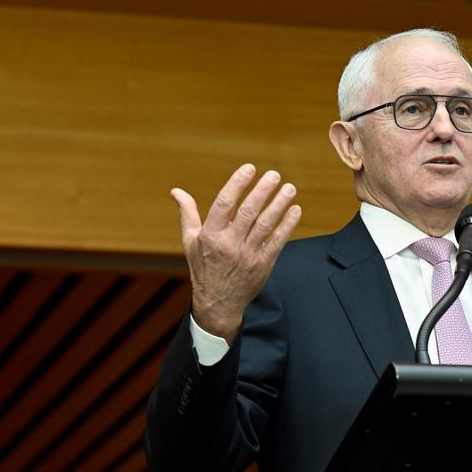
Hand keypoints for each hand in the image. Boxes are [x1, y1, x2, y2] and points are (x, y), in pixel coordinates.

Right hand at [173, 164, 301, 342]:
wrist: (218, 303)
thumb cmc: (203, 268)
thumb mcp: (190, 242)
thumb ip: (187, 214)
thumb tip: (176, 191)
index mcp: (210, 235)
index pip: (224, 204)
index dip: (237, 184)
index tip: (250, 168)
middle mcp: (229, 244)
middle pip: (248, 212)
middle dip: (262, 191)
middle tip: (274, 175)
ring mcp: (247, 255)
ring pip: (266, 225)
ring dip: (279, 205)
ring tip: (289, 188)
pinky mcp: (263, 264)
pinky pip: (277, 241)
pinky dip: (288, 225)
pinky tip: (295, 210)